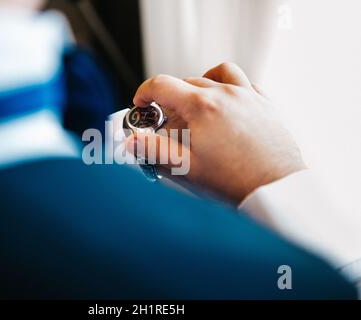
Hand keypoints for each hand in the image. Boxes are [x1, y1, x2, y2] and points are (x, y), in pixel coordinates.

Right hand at [126, 62, 306, 203]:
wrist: (275, 188)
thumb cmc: (235, 179)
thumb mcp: (185, 167)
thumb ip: (153, 150)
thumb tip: (132, 142)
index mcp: (202, 106)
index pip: (162, 85)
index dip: (144, 93)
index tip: (141, 104)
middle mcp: (225, 93)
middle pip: (186, 82)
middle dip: (171, 99)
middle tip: (168, 123)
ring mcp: (247, 96)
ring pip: (216, 75)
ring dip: (200, 84)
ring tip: (196, 104)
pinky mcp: (264, 104)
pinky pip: (244, 82)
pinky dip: (229, 87)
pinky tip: (225, 106)